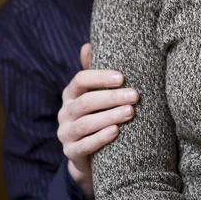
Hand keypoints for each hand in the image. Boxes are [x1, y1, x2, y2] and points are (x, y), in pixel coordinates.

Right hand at [57, 43, 138, 199]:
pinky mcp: (71, 153)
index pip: (80, 80)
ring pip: (86, 124)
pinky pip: (84, 146)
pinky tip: (116, 131)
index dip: (100, 77)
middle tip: (135, 96)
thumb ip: (94, 70)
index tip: (122, 77)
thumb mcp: (95, 92)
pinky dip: (100, 138)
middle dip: (112, 98)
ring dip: (109, 116)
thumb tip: (88, 44)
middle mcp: (65, 112)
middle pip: (86, 102)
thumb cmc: (98, 113)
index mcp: (71, 93)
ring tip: (130, 112)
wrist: (91, 155)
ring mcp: (66, 133)